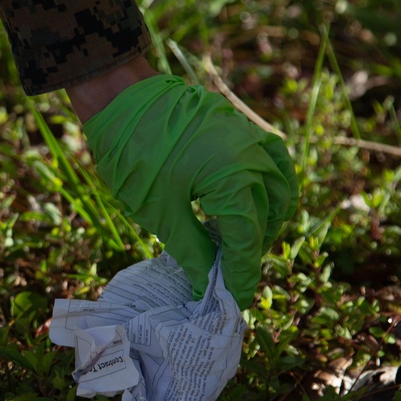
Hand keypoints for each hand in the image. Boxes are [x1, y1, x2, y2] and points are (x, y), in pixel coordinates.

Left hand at [83, 75, 297, 306]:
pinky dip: (269, 190)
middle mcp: (254, 158)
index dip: (242, 276)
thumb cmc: (135, 155)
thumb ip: (190, 250)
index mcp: (235, 180)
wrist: (122, 97)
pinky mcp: (245, 128)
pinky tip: (251, 207)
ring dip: (263, 223)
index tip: (236, 303)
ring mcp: (253, 138)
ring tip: (234, 246)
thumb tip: (206, 284)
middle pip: (265, 221)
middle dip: (249, 253)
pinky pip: (273, 165)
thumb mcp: (160, 212)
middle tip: (228, 278)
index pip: (248, 242)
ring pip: (278, 193)